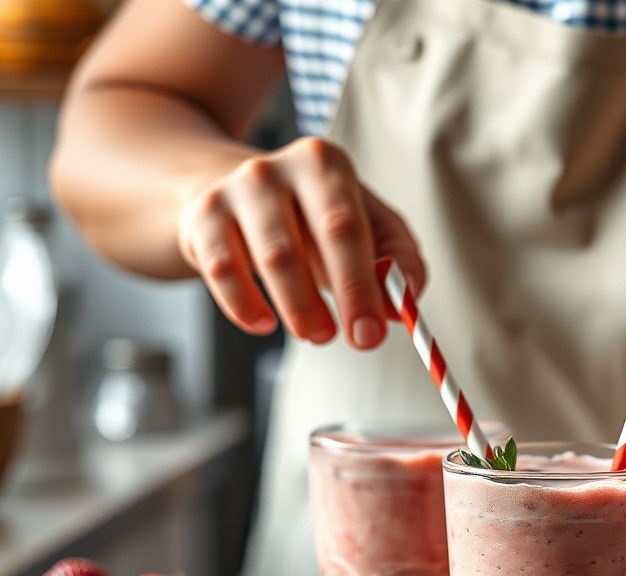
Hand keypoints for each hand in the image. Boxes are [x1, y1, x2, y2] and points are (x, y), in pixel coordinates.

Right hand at [177, 136, 424, 346]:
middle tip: (356, 341)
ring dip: (300, 309)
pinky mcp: (201, 219)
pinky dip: (245, 307)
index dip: (364, 285)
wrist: (239, 195)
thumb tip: (402, 303)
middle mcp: (275, 168)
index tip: (373, 332)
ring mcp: (234, 191)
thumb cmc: (314, 218)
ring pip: (272, 261)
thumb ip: (398, 262)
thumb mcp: (368, 227)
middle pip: (312, 239)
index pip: (350, 227)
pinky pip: (222, 273)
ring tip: (317, 333)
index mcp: (324, 163)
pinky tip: (264, 323)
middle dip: (341, 298)